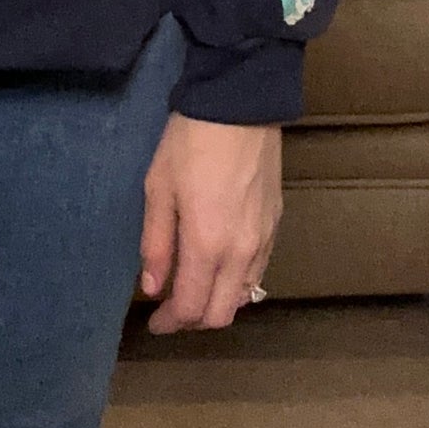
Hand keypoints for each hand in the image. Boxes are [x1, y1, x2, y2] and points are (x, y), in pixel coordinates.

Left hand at [139, 111, 281, 332]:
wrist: (240, 104)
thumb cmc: (189, 142)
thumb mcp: (158, 187)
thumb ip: (155, 242)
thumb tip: (152, 288)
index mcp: (208, 245)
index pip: (192, 307)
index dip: (170, 323)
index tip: (154, 323)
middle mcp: (241, 253)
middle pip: (221, 314)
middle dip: (193, 320)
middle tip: (170, 310)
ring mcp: (264, 241)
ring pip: (243, 297)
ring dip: (217, 304)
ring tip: (193, 290)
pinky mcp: (276, 225)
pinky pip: (258, 273)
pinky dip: (237, 284)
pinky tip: (219, 268)